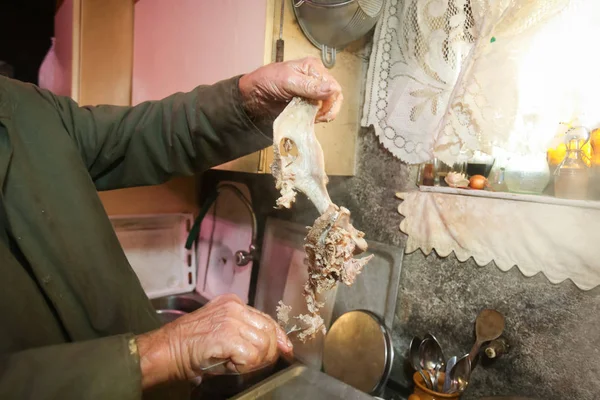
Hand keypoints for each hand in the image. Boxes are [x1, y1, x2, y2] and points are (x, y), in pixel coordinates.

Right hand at [136, 294, 292, 388]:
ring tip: (236, 363)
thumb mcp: (222, 330)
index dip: (279, 336)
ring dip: (254, 360)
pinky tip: (231, 364)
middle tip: (255, 363)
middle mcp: (234, 307)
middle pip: (269, 330)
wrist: (168, 349)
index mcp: (233, 303)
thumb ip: (244, 332)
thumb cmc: (192, 345)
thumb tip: (272, 345)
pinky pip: (251, 355)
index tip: (285, 348)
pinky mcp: (227, 335)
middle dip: (268, 351)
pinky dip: (245, 365)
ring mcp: (231, 320)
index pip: (266, 318)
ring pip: (263, 344)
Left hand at [239, 57, 342, 122]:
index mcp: (313, 68)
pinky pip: (320, 114)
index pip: (333, 86)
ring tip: (310, 117)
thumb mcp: (288, 80)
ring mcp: (312, 94)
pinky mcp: (307, 105)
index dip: (328, 100)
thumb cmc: (266, 81)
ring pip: (329, 107)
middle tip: (315, 115)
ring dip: (322, 115)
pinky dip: (316, 118)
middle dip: (327, 109)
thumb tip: (332, 89)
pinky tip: (308, 118)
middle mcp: (316, 80)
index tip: (317, 108)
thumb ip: (309, 86)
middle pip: (334, 97)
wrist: (253, 96)